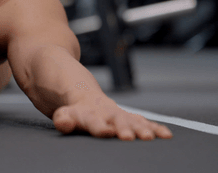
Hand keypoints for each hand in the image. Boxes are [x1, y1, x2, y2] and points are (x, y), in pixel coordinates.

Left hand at [52, 95, 172, 139]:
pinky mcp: (130, 118)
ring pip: (133, 121)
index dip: (99, 127)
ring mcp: (120, 115)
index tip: (107, 132)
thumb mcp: (64, 114)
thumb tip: (63, 124)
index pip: (93, 121)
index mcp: (89, 114)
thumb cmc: (75, 111)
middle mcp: (107, 113)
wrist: (84, 93)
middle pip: (117, 120)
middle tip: (130, 137)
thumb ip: (64, 120)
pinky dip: (155, 128)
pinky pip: (144, 122)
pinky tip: (166, 135)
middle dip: (125, 128)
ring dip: (142, 129)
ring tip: (149, 137)